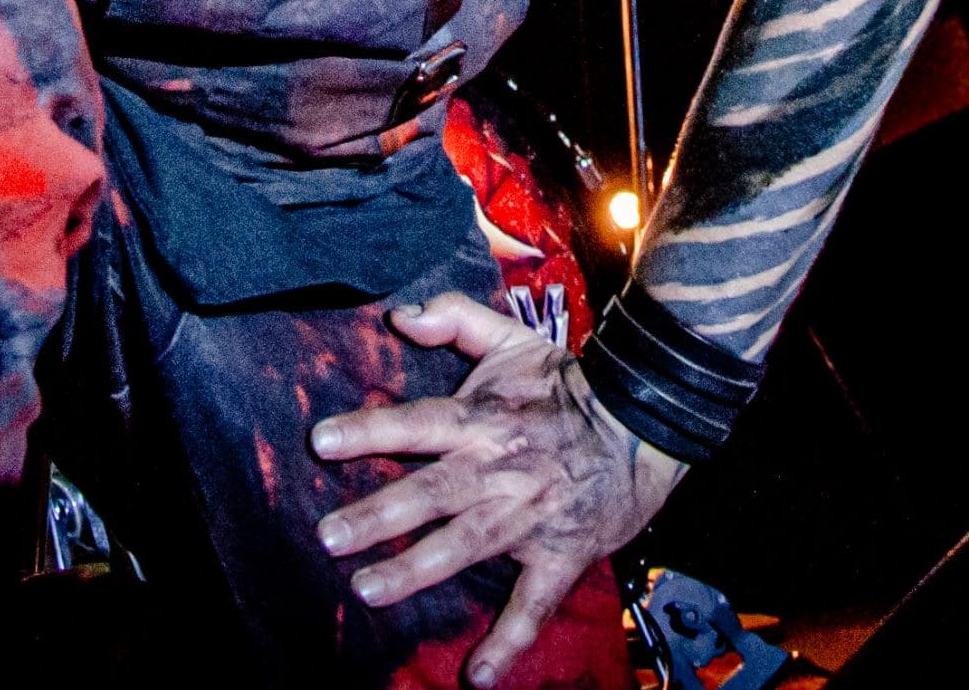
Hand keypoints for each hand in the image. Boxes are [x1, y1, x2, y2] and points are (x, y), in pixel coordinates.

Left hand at [309, 290, 683, 686]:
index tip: (321, 442)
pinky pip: (535, 601)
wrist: (646, 421)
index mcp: (486, 418)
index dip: (372, 431)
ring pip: (468, 545)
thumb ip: (455, 320)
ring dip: (418, 570)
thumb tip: (399, 316)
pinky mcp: (561, 553)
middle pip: (433, 492)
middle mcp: (502, 468)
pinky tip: (479, 674)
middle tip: (329, 536)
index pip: (420, 423)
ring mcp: (531, 515)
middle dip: (380, 515)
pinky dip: (510, 640)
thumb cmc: (569, 384)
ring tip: (367, 591)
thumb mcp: (514, 340)